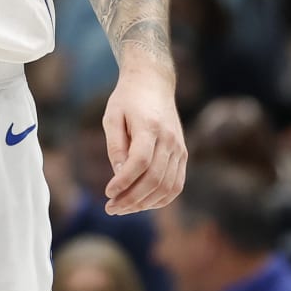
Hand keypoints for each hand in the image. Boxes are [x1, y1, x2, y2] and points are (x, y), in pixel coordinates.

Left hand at [102, 66, 186, 215]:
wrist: (154, 83)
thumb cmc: (128, 99)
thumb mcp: (112, 116)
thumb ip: (115, 145)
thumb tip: (118, 174)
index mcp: (150, 127)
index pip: (140, 162)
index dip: (124, 181)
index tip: (108, 192)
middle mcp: (169, 139)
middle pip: (154, 179)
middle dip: (131, 199)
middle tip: (110, 208)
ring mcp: (179, 148)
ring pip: (167, 186)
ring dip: (145, 203)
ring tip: (123, 208)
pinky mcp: (183, 154)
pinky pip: (176, 185)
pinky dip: (161, 199)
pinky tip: (142, 203)